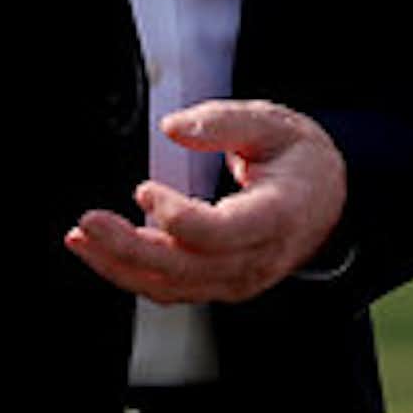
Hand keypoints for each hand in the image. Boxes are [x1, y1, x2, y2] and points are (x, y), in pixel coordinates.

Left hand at [65, 102, 346, 303]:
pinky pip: (173, 290)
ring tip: (82, 238)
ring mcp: (241, 280)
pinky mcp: (222, 286)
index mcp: (276, 215)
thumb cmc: (302, 159)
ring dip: (119, 266)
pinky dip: (134, 275)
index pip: (216, 234)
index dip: (172, 215)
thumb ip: (222, 122)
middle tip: (87, 223)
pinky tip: (105, 252)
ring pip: (172, 287)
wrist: (330, 200)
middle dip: (127, 249)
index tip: (144, 187)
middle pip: (184, 268)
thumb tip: (172, 128)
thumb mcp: (272, 124)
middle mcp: (258, 259)